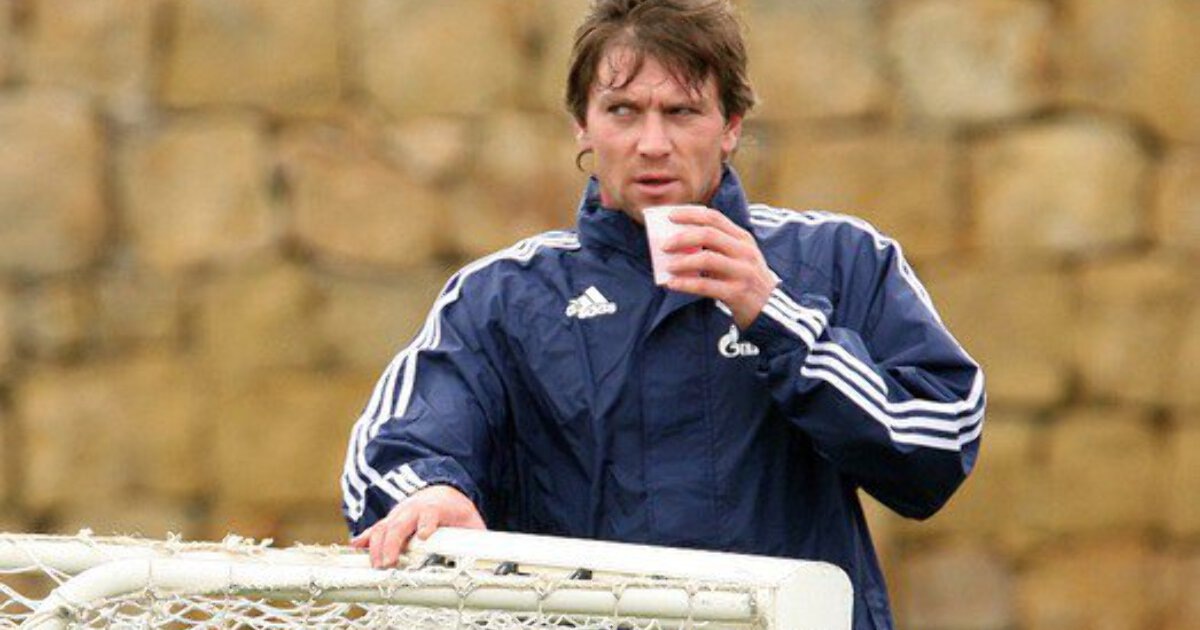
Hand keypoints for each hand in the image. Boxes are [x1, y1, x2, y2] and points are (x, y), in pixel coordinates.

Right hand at [349, 485, 485, 567]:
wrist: (442, 490)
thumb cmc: (456, 510)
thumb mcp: (470, 520)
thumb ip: (476, 536)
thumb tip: (491, 553)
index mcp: (437, 507)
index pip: (431, 513)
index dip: (428, 523)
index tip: (425, 535)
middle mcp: (415, 508)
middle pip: (402, 522)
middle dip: (395, 542)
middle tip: (390, 562)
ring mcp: (400, 514)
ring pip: (385, 526)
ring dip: (378, 545)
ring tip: (377, 564)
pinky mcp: (391, 520)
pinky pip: (376, 528)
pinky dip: (366, 537)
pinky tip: (356, 547)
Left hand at [661, 207, 777, 329]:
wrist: (769, 308)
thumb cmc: (744, 279)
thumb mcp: (737, 257)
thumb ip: (715, 247)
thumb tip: (676, 242)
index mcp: (742, 238)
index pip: (714, 217)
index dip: (690, 214)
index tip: (669, 215)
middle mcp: (744, 251)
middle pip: (709, 235)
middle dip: (682, 237)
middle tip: (664, 245)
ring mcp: (742, 271)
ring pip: (707, 259)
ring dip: (683, 261)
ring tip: (667, 266)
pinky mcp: (737, 292)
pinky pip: (706, 285)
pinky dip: (686, 284)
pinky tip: (672, 284)